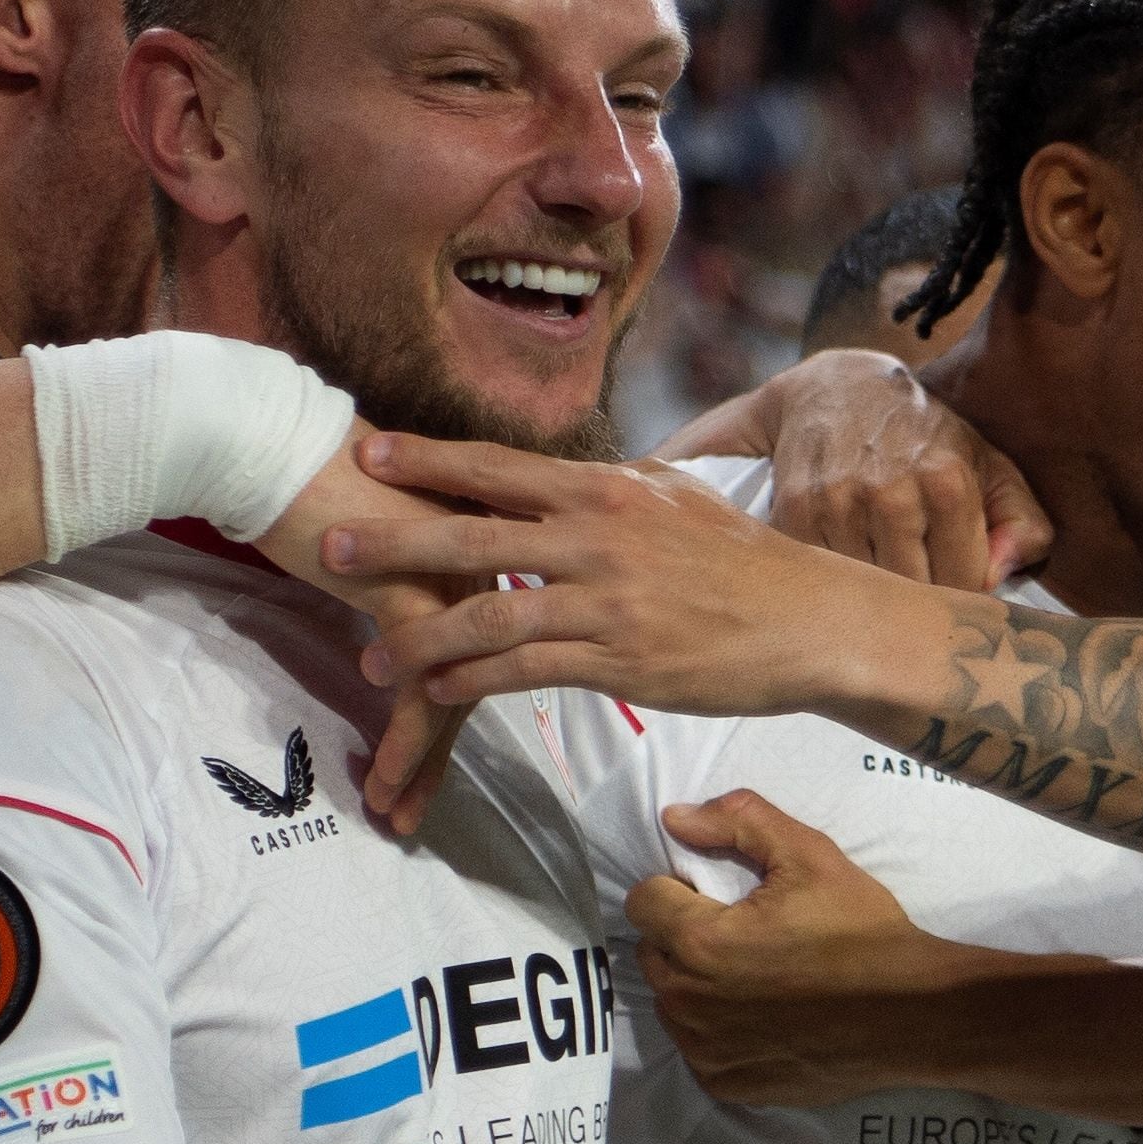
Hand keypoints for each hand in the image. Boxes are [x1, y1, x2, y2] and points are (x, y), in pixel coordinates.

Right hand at [258, 429, 482, 833]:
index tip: (439, 756)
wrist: (265, 439)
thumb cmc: (308, 478)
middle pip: (480, 674)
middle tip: (418, 805)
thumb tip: (399, 620)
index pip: (491, 638)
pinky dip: (400, 742)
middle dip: (444, 748)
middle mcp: (481, 559)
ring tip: (395, 811)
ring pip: (456, 691)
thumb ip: (397, 574)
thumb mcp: (370, 535)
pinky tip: (382, 780)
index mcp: (480, 540)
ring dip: (422, 760)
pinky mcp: (411, 595)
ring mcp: (452, 578)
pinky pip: (417, 690)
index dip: (464, 700)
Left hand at [324, 434, 944, 780]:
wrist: (812, 619)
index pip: (497, 469)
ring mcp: (606, 602)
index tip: (367, 452)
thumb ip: (609, 491)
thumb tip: (559, 477)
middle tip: (329, 544)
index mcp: (604, 490)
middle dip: (393, 542)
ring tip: (369, 650)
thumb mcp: (674, 499)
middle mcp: (596, 538)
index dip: (427, 461)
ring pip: (487, 617)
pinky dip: (475, 682)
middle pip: (471, 537)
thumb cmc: (744, 560)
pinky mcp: (619, 661)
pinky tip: (437, 691)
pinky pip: (526, 673)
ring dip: (420, 636)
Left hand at [629, 788, 988, 1107]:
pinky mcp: (726, 1083)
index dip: (679, 889)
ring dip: (696, 985)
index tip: (720, 897)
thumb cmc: (863, 931)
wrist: (913, 1015)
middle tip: (744, 936)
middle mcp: (688, 1001)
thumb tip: (676, 817)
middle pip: (652, 953)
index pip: (644, 901)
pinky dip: (716, 1032)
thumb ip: (739, 823)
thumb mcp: (811, 856)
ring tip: (755, 978)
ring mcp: (705, 1049)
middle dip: (683, 936)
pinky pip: (697, 1048)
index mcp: (699, 941)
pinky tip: (762, 1018)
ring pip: (671, 1003)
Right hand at [688, 349, 1051, 593]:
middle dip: (922, 596)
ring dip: (875, 586)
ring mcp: (838, 503)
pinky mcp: (795, 512)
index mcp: (948, 482)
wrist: (839, 391)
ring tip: (880, 552)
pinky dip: (837, 573)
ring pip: (867, 592)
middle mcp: (891, 492)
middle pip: (915, 594)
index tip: (957, 577)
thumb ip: (1023, 525)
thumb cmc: (928, 441)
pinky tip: (847, 544)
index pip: (966, 584)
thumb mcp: (992, 468)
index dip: (965, 590)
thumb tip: (998, 580)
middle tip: (919, 572)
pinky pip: (825, 576)